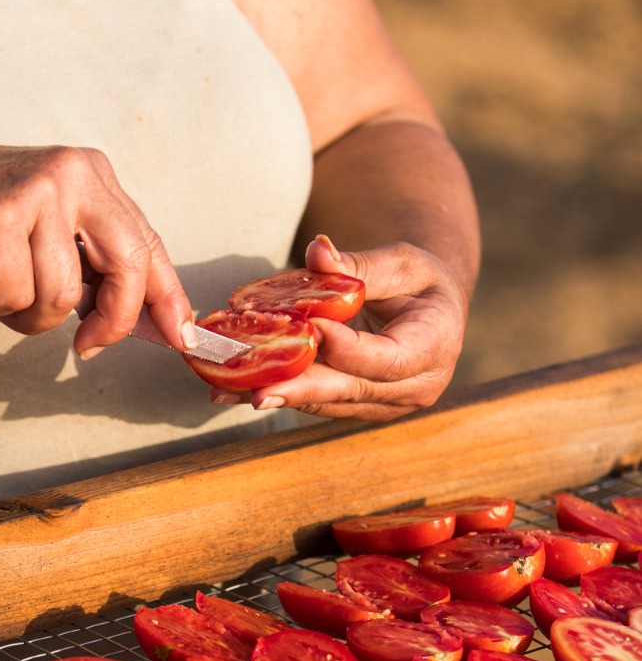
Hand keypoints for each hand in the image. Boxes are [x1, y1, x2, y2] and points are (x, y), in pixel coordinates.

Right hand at [0, 143, 195, 357]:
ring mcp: (38, 191)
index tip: (181, 337)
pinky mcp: (0, 214)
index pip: (148, 243)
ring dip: (26, 315)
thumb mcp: (46, 225)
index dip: (168, 297)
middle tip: (85, 347)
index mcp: (94, 174)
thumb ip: (91, 261)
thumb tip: (141, 321)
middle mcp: (74, 174)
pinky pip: (14, 294)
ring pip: (60, 295)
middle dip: (110, 322)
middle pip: (126, 269)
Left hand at [212, 234, 469, 420]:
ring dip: (276, 394)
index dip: (347, 350)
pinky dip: (277, 391)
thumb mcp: (403, 262)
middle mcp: (414, 387)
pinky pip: (315, 401)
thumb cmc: (419, 281)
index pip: (387, 359)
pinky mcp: (357, 407)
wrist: (431, 311)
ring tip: (226, 390)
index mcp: (434, 347)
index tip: (311, 331)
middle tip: (257, 392)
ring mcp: (385, 404)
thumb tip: (318, 252)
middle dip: (301, 390)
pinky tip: (232, 389)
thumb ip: (361, 264)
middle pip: (350, 389)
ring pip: (326, 402)